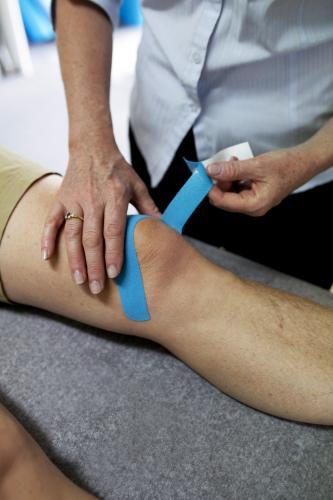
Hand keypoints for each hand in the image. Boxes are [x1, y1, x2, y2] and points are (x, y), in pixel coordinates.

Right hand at [41, 141, 160, 294]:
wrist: (92, 146)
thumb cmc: (118, 169)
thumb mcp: (137, 184)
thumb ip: (148, 206)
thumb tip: (163, 226)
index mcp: (114, 197)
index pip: (113, 231)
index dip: (113, 253)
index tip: (114, 273)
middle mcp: (93, 200)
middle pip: (92, 238)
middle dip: (94, 265)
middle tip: (97, 288)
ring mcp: (75, 200)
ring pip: (73, 234)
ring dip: (75, 259)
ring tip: (79, 280)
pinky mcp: (61, 198)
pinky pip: (52, 220)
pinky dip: (47, 238)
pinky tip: (47, 257)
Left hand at [206, 144, 318, 215]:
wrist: (304, 162)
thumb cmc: (286, 165)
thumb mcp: (256, 165)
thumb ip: (232, 170)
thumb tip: (212, 170)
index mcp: (254, 205)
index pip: (222, 202)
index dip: (210, 188)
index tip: (204, 173)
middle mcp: (253, 207)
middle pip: (224, 198)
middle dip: (219, 181)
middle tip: (220, 163)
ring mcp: (253, 202)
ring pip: (229, 192)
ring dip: (227, 177)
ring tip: (233, 162)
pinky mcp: (254, 194)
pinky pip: (237, 188)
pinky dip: (234, 177)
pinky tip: (238, 165)